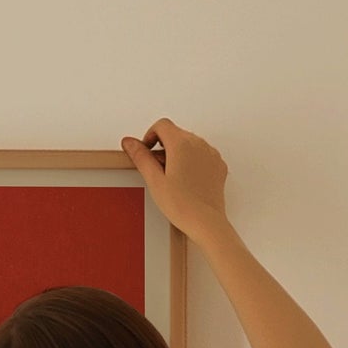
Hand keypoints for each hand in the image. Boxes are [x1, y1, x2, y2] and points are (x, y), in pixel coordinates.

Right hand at [120, 119, 229, 244]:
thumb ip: (141, 157)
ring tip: (172, 179)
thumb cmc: (182, 205)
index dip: (150, 135)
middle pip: (176, 133)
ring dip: (178, 154)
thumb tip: (129, 142)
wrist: (206, 222)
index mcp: (181, 144)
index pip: (162, 125)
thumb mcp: (154, 181)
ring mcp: (210, 153)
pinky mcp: (218, 164)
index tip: (146, 151)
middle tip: (157, 170)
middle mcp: (198, 143)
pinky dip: (192, 161)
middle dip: (163, 147)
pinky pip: (202, 154)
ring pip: (190, 143)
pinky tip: (186, 181)